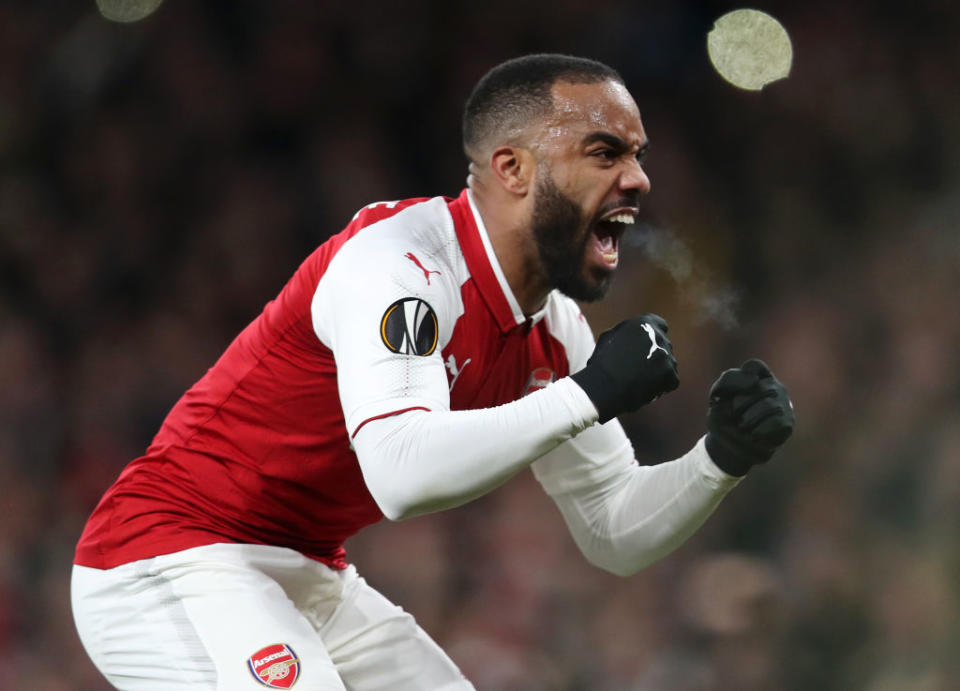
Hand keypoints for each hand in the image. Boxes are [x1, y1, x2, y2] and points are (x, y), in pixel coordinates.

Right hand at [571, 314, 678, 422]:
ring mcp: (668, 356)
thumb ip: (626, 333)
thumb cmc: (602, 363)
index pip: (659, 325)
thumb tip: (633, 336)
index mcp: (645, 323)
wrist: (606, 387)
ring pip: (668, 364)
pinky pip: (671, 381)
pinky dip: (661, 387)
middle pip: (663, 345)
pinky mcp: (672, 375)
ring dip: (659, 371)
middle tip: (639, 369)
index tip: (647, 346)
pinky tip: (645, 390)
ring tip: (639, 381)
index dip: (653, 336)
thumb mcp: (609, 338)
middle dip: (655, 355)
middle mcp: (659, 336)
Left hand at [705, 359, 793, 475]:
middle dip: (739, 403)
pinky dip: (759, 431)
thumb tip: (754, 381)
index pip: (754, 366)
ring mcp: (783, 403)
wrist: (730, 446)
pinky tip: (753, 435)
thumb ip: (730, 381)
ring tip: (743, 426)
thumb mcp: (717, 396)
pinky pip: (777, 422)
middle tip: (734, 415)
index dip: (738, 381)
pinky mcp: (787, 422)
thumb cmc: (724, 417)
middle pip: (759, 388)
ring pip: (770, 405)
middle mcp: (773, 386)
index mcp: (756, 376)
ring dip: (749, 419)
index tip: (726, 395)